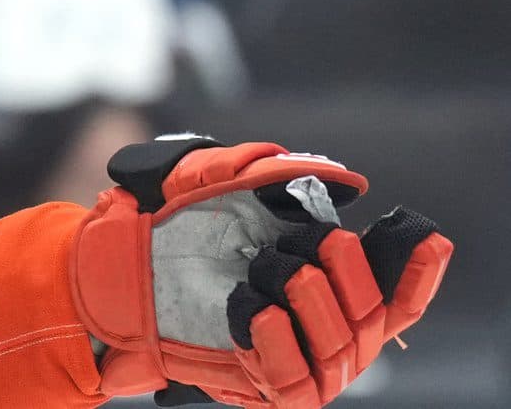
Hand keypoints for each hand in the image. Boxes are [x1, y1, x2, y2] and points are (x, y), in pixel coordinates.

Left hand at [72, 138, 450, 407]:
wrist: (133, 264)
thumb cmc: (189, 225)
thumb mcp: (235, 184)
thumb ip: (288, 175)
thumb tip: (351, 181)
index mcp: (336, 286)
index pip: (398, 293)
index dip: (418, 269)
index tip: (427, 237)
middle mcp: (330, 330)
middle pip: (374, 315)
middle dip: (347, 273)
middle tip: (306, 246)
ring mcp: (301, 361)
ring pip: (342, 348)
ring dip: (307, 300)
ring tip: (265, 269)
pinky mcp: (265, 385)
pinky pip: (294, 379)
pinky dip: (279, 339)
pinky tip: (255, 308)